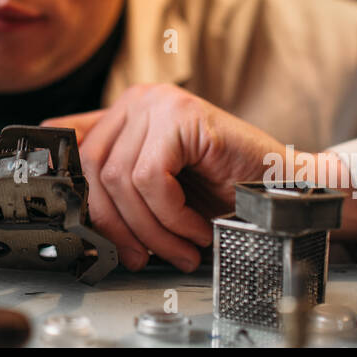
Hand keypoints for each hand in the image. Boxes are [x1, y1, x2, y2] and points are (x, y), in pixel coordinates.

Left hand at [43, 84, 336, 272]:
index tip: (88, 231)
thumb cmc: (226, 189)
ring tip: (181, 245)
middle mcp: (139, 100)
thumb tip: (74, 201)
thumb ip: (120, 181)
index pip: (77, 148)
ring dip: (153, 228)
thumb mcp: (160, 188)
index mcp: (127, 113)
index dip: (77, 192)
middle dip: (118, 225)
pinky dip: (172, 215)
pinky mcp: (182, 116)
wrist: (283, 187)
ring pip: (122, 179)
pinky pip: (152, 178)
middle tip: (142, 256)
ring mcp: (160, 103)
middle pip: (95, 169)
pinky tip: (196, 228)